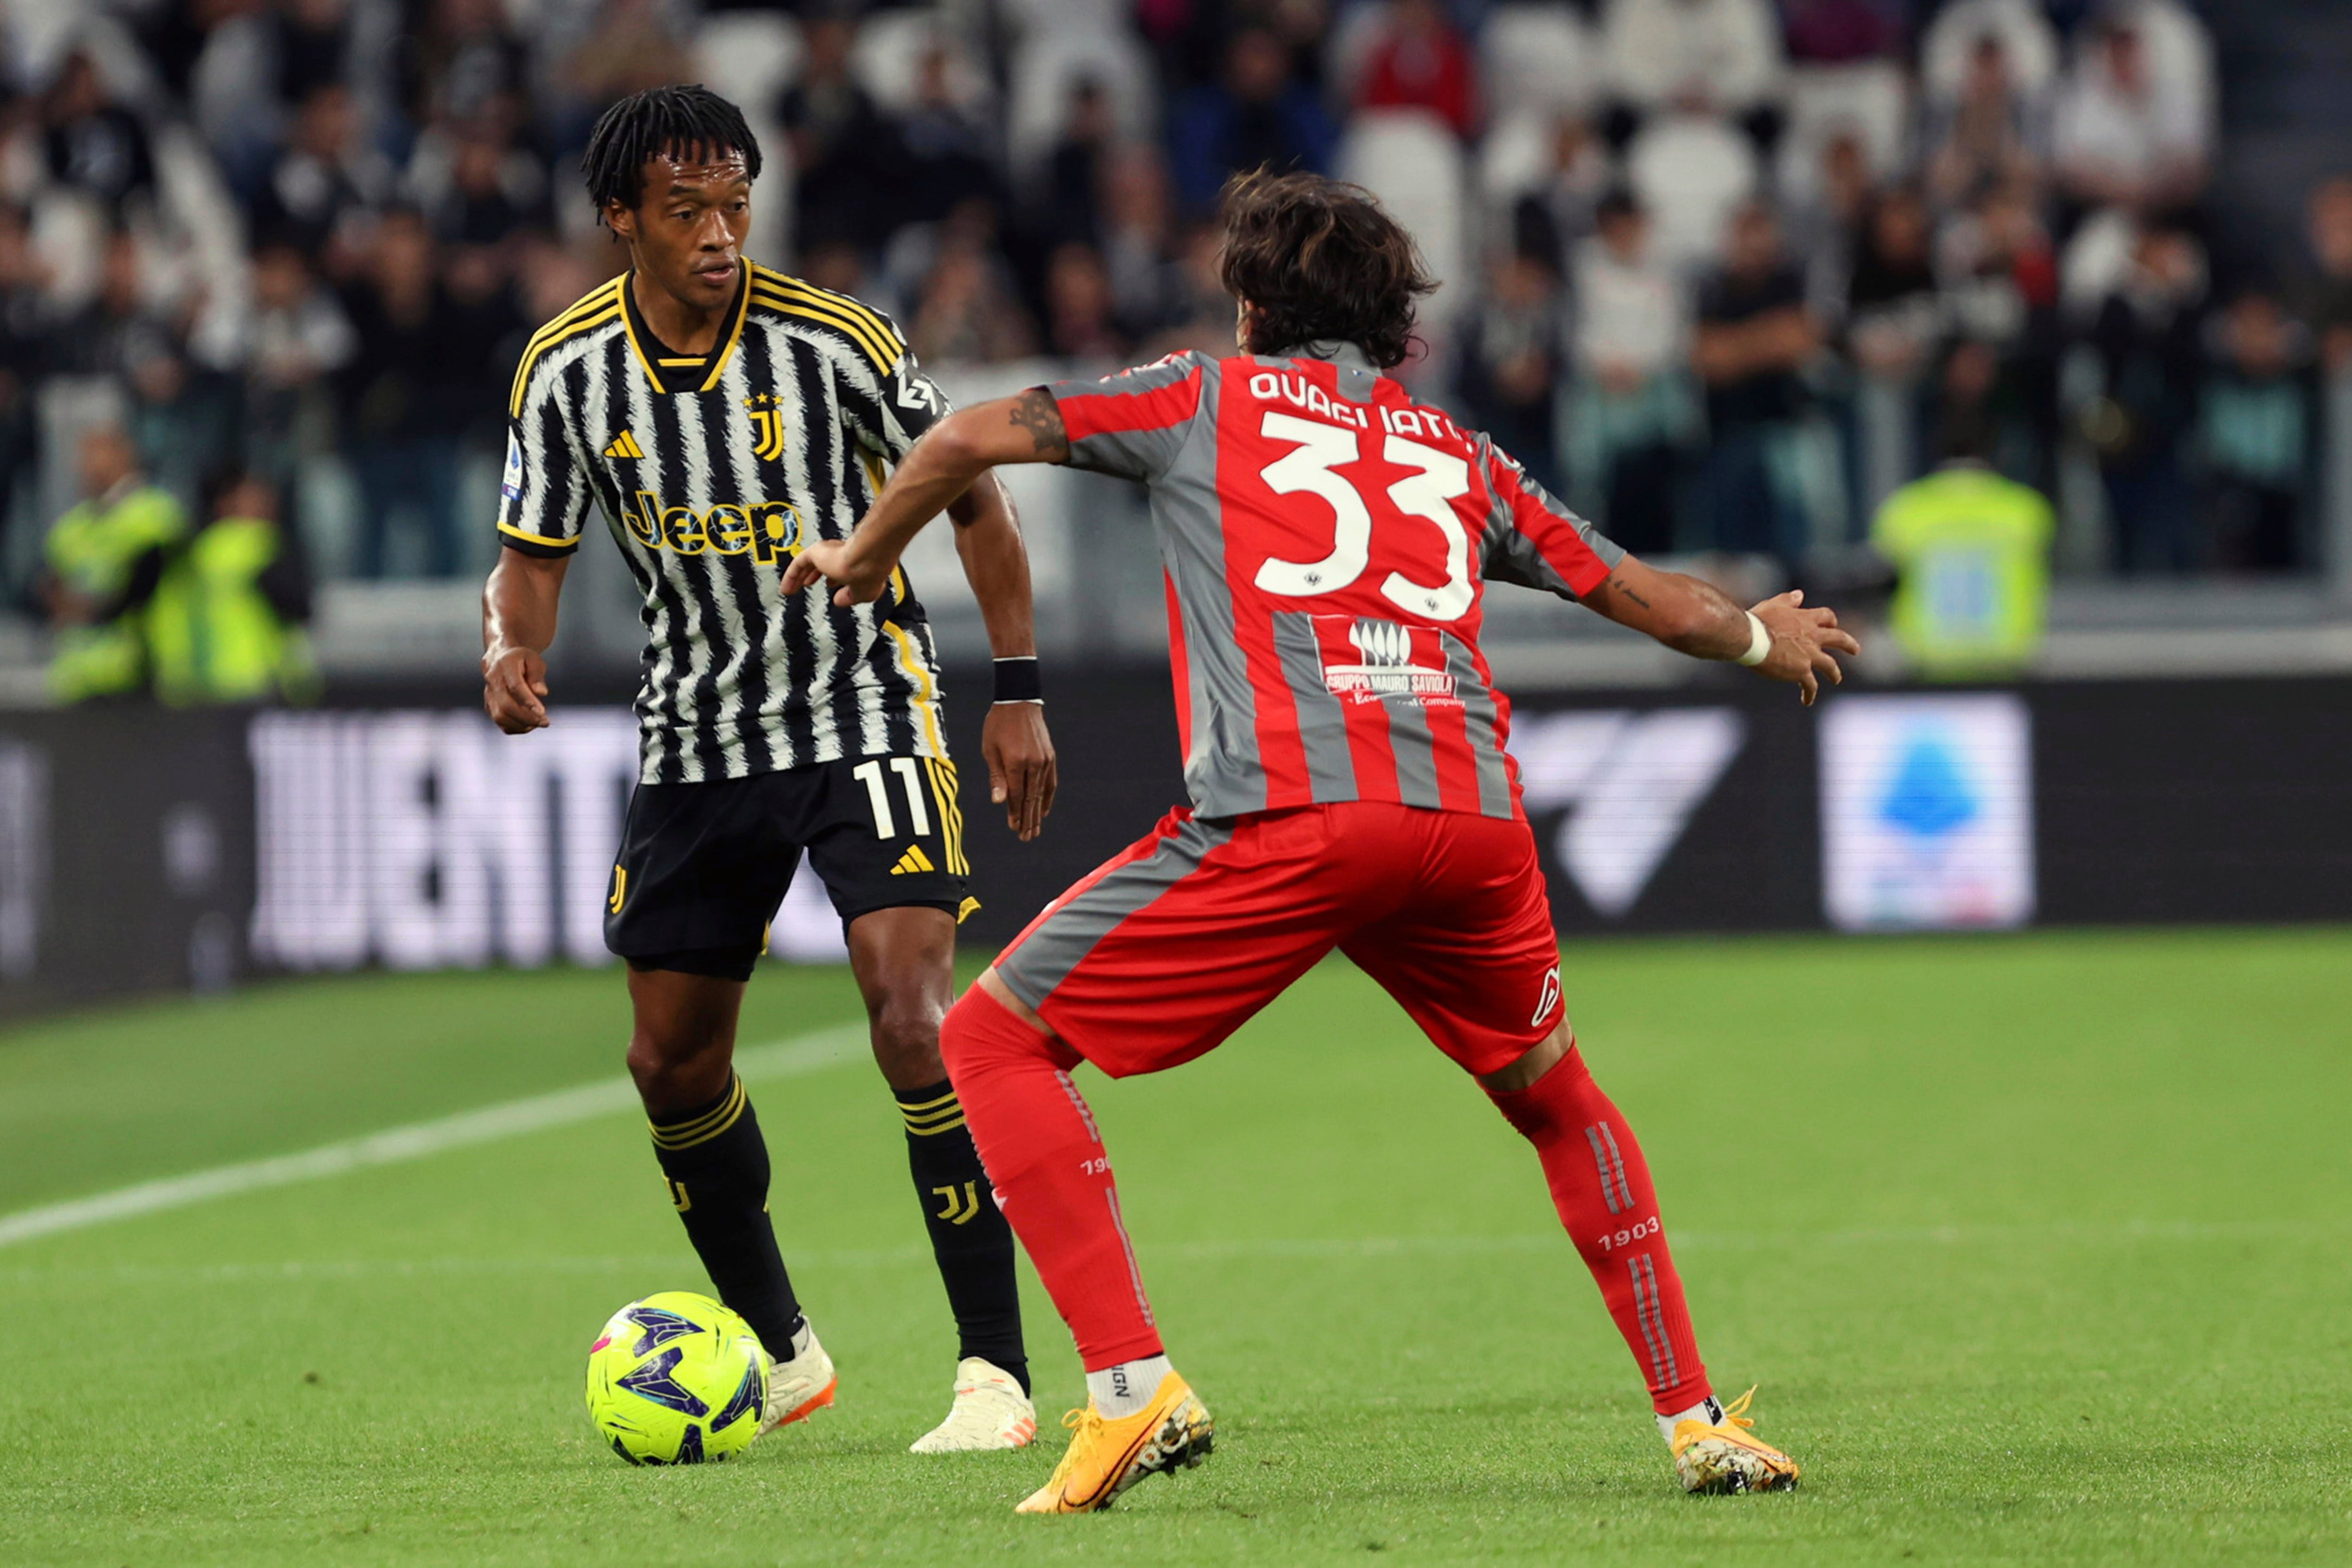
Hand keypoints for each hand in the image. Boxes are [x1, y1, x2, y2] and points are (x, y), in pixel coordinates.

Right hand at [483, 644, 550, 732]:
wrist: (500, 658)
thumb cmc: (521, 659)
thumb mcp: (534, 660)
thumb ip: (537, 675)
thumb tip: (541, 692)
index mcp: (505, 665)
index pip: (515, 687)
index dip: (528, 701)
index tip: (542, 712)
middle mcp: (492, 680)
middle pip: (506, 705)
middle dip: (527, 717)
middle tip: (545, 722)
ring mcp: (488, 695)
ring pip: (500, 716)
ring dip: (521, 724)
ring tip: (539, 723)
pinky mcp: (489, 706)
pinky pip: (500, 722)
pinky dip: (515, 728)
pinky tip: (529, 725)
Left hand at [781, 538, 893, 605]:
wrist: (865, 559)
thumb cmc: (869, 573)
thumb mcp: (863, 594)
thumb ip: (849, 598)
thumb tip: (839, 601)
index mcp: (857, 562)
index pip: (842, 569)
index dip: (835, 580)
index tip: (832, 588)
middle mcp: (843, 553)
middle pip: (824, 564)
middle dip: (815, 575)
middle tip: (809, 584)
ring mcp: (829, 552)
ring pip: (809, 564)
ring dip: (800, 578)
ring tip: (793, 589)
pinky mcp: (816, 552)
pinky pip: (798, 564)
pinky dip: (791, 577)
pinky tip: (786, 588)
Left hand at [981, 700, 1056, 840]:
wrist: (1019, 701)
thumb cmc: (998, 725)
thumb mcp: (990, 749)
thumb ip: (996, 777)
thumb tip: (999, 801)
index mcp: (1015, 762)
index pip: (1016, 795)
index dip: (1015, 813)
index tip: (1014, 828)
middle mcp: (1033, 763)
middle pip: (1031, 798)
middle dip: (1027, 820)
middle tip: (1026, 837)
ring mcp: (1044, 760)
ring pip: (1041, 793)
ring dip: (1037, 813)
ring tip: (1035, 830)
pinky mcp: (1050, 757)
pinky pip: (1050, 782)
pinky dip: (1047, 797)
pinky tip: (1044, 810)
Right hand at [1749, 589, 1860, 706]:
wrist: (1751, 639)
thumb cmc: (1758, 620)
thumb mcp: (1774, 605)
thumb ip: (1788, 600)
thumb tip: (1800, 595)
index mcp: (1806, 619)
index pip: (1826, 616)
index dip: (1830, 621)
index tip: (1832, 624)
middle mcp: (1813, 636)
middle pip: (1839, 639)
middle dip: (1849, 645)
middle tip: (1856, 651)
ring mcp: (1810, 655)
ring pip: (1830, 666)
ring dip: (1834, 673)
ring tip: (1836, 678)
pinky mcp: (1802, 671)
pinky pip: (1810, 685)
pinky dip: (1810, 693)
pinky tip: (1807, 700)